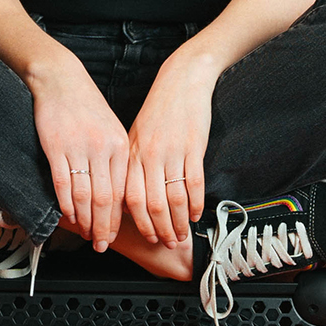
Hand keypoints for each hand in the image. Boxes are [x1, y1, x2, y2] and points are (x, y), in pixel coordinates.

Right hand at [28, 59, 131, 248]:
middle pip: (106, 200)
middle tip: (100, 245)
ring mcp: (79, 149)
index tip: (114, 234)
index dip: (118, 219)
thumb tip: (118, 192)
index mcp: (119, 146)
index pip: (123, 192)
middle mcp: (102, 149)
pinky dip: (66, 204)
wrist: (61, 80)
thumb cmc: (85, 105)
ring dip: (84, 221)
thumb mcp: (110, 129)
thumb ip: (115, 159)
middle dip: (103, 227)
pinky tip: (68, 216)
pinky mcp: (56, 147)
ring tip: (84, 235)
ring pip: (85, 196)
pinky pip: (63, 184)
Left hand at [123, 57, 215, 248]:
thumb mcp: (136, 135)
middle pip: (150, 204)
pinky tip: (197, 215)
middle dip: (158, 229)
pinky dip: (195, 204)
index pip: (128, 198)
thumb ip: (133, 164)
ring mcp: (170, 152)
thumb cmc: (159, 110)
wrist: (181, 80)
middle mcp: (148, 156)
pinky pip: (193, 183)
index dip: (135, 223)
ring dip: (178, 222)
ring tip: (182, 236)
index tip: (143, 238)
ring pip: (172, 198)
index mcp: (131, 154)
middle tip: (166, 244)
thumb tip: (128, 197)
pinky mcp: (192, 147)